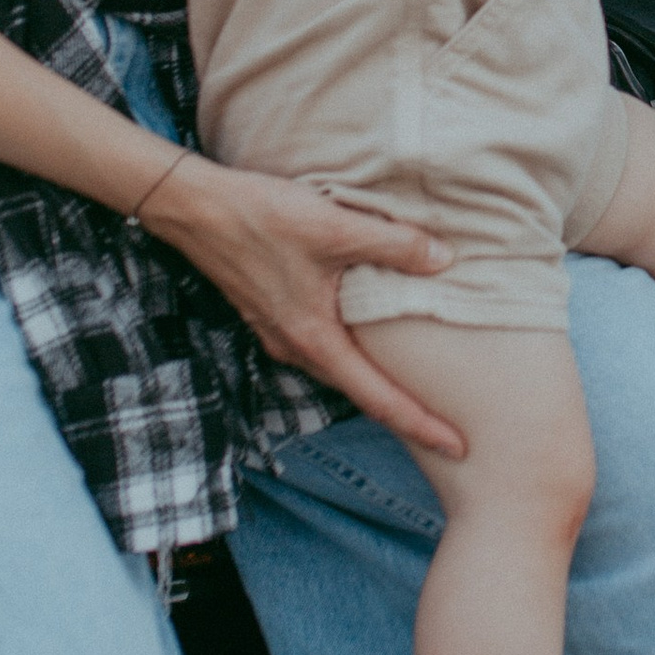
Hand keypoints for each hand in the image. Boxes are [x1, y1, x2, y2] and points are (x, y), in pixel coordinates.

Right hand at [141, 156, 467, 454]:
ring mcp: (280, 333)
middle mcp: (295, 347)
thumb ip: (394, 245)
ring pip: (340, 369)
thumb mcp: (335, 228)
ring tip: (415, 389)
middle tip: (448, 426)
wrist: (195, 208)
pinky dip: (354, 353)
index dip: (421, 424)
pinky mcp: (272, 313)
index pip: (378, 398)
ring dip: (376, 382)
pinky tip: (369, 336)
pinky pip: (323, 346)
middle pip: (360, 392)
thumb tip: (443, 259)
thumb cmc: (260, 218)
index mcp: (314, 339)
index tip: (458, 446)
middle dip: (403, 412)